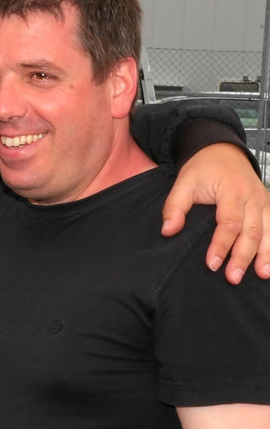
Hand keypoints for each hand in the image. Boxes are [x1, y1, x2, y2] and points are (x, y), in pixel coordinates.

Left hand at [162, 143, 269, 283]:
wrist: (222, 150)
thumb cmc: (203, 168)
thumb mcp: (183, 183)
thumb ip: (175, 207)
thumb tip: (168, 231)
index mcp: (231, 190)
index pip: (229, 223)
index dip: (221, 245)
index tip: (212, 263)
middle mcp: (253, 196)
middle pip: (251, 231)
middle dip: (242, 256)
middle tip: (232, 278)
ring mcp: (264, 200)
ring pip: (268, 230)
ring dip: (265, 254)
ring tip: (261, 275)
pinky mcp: (268, 205)